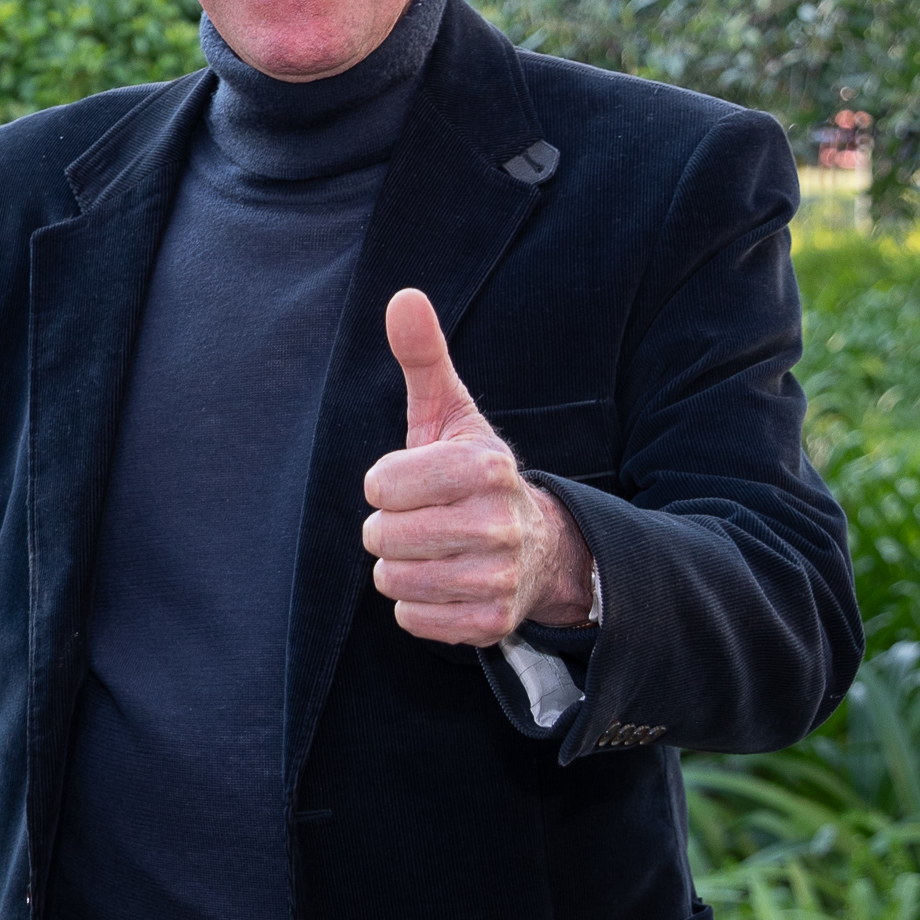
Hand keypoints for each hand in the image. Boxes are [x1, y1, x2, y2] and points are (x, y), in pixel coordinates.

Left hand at [363, 289, 593, 645]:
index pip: (381, 484)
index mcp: (485, 467)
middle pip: (382, 536)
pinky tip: (446, 581)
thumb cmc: (472, 475)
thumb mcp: (450, 414)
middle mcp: (499, 523)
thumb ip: (423, 357)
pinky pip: (412, 619)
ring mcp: (499, 577)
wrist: (539, 547)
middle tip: (423, 518)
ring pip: (392, 580)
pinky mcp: (491, 622)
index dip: (386, 483)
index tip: (415, 480)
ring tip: (434, 549)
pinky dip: (417, 606)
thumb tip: (403, 296)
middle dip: (389, 528)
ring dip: (399, 567)